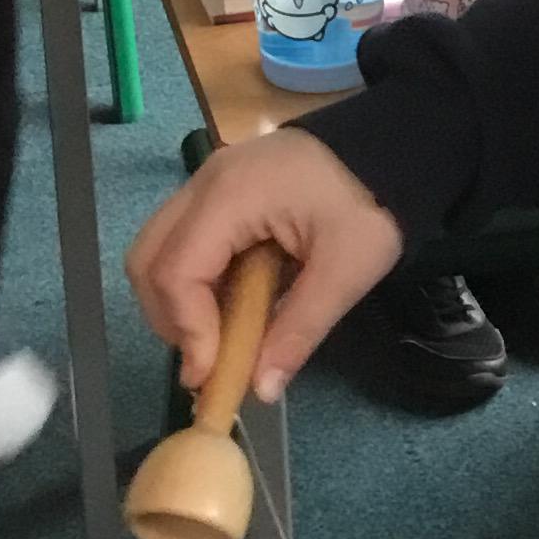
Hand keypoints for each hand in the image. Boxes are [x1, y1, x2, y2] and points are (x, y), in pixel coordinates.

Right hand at [127, 129, 404, 405]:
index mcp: (230, 195)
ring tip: (221, 334)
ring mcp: (206, 181)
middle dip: (171, 318)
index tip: (213, 374)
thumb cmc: (371, 202)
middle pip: (148, 260)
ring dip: (179, 301)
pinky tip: (232, 303)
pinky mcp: (218, 189)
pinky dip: (194, 280)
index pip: (176, 272)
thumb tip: (261, 391)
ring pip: (158, 250)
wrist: (390, 146)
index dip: (187, 330)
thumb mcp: (347, 271)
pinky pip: (183, 240)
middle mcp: (204, 183)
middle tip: (210, 357)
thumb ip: (299, 331)